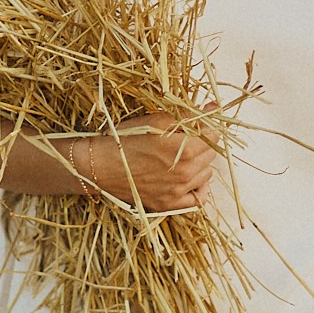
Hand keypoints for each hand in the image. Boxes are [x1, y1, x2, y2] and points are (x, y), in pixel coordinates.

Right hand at [77, 112, 215, 210]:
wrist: (100, 166)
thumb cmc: (125, 139)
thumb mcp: (157, 120)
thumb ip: (188, 116)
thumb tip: (213, 108)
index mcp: (186, 149)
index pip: (213, 135)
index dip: (207, 125)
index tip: (200, 122)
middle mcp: (186, 172)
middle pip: (211, 154)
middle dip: (203, 143)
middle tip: (187, 137)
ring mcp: (179, 191)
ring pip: (206, 174)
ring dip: (200, 164)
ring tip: (183, 156)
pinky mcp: (169, 204)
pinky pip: (197, 200)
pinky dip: (198, 188)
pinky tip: (189, 179)